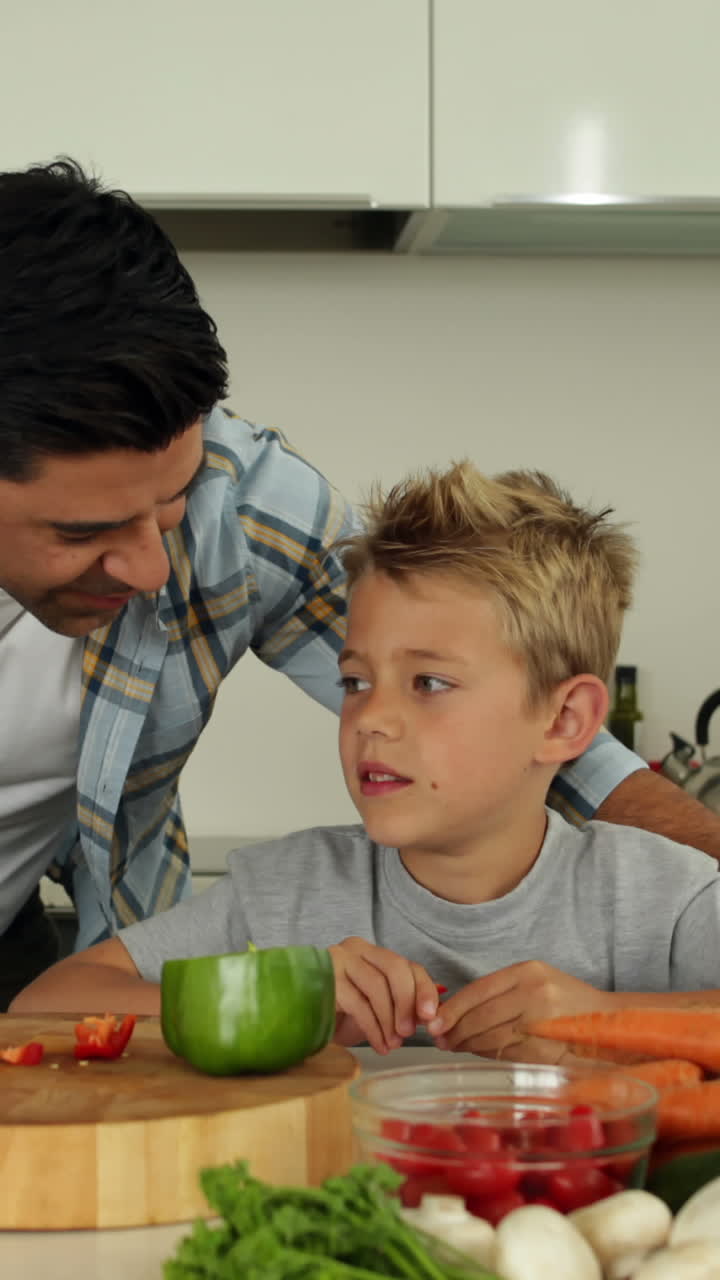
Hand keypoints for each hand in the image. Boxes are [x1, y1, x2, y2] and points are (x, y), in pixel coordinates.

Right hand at [328, 936, 439, 1054]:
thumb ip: (401, 1001)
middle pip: (394, 969)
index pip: (406, 965)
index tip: (431, 1016)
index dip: (423, 990)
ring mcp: (339, 960)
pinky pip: (358, 1004)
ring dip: (390, 1020)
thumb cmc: (342, 1010)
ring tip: (393, 1044)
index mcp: (372, 952)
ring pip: (377, 987)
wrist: (300, 1013)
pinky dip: (374, 1029)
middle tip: (410, 1032)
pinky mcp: (326, 979)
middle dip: (408, 1002)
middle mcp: (356, 949)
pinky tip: (380, 1046)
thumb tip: (434, 1011)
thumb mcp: (375, 1003)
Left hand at [426, 961, 615, 1062]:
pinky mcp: (547, 1048)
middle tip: (441, 1039)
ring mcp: (542, 1021)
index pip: (478, 990)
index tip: (435, 1020)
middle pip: (481, 1015)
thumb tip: (457, 1013)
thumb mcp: (537, 983)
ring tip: (455, 1047)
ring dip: (468, 1045)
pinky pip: (506, 1053)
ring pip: (491, 1036)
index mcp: (528, 971)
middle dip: (456, 1029)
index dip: (453, 1008)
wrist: (611, 1023)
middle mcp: (534, 992)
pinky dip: (487, 1054)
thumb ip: (503, 993)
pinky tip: (479, 1053)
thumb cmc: (568, 1004)